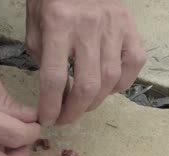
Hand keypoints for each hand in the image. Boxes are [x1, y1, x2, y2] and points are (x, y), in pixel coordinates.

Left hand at [26, 0, 146, 125]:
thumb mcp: (34, 25)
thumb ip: (42, 58)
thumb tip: (55, 92)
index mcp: (58, 23)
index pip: (54, 78)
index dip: (50, 106)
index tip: (46, 120)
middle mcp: (89, 25)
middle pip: (86, 85)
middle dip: (74, 112)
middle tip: (64, 119)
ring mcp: (114, 25)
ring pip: (110, 79)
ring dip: (95, 102)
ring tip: (82, 105)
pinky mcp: (131, 25)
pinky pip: (134, 63)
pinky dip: (122, 83)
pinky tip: (108, 87)